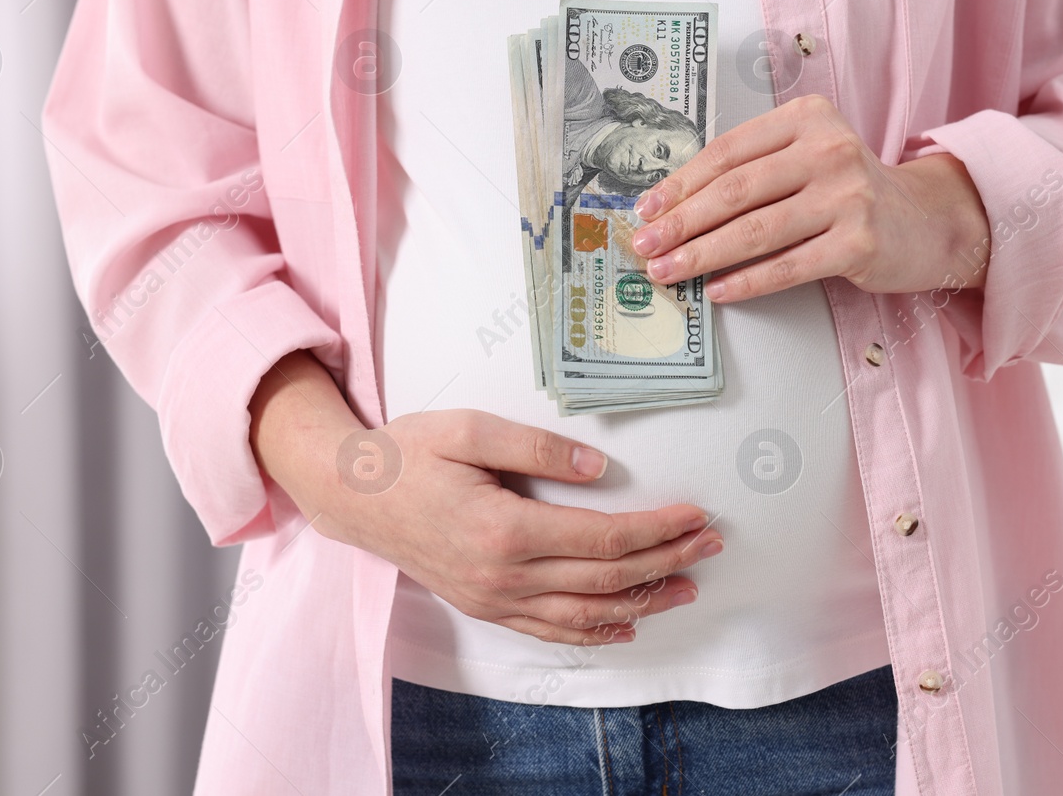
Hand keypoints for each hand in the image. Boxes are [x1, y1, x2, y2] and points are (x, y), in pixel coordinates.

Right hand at [251, 353, 722, 645]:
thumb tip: (600, 469)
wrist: (350, 492)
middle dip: (666, 562)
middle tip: (711, 544)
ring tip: (687, 587)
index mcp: (504, 528)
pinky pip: (549, 630)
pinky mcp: (483, 605)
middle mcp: (502, 575)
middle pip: (606, 580)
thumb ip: (538, 448)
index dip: (658, 530)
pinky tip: (625, 623)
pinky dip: (594, 632)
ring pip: (585, 615)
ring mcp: (491, 598)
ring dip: (643, 603)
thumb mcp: (469, 429)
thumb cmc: (409, 452)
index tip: (698, 514)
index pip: (604, 539)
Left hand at [628, 94, 989, 301]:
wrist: (925, 222)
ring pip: (756, 230)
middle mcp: (830, 150)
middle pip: (736, 191)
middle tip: (645, 246)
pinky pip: (788, 266)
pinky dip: (746, 282)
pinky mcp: (860, 243)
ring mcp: (848, 196)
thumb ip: (753, 169)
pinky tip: (716, 291)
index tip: (647, 209)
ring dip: (702, 255)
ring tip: (667, 272)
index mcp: (807, 119)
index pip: (728, 151)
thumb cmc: (848, 192)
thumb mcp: (806, 159)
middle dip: (682, 223)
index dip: (681, 183)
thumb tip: (674, 207)